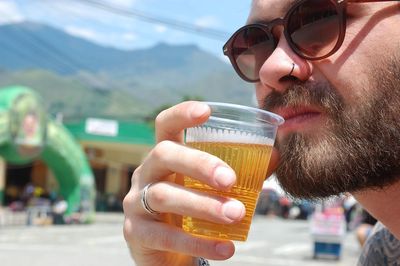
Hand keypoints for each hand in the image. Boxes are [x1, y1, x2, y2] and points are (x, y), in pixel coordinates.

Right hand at [122, 101, 277, 265]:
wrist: (168, 253)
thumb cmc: (192, 211)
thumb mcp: (210, 189)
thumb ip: (240, 172)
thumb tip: (274, 155)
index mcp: (165, 156)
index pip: (165, 125)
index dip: (181, 114)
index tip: (206, 111)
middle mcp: (146, 173)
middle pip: (164, 154)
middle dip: (199, 163)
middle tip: (231, 179)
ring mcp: (136, 202)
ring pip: (164, 195)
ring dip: (203, 205)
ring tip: (236, 214)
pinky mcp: (135, 232)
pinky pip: (165, 236)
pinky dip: (198, 243)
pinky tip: (226, 248)